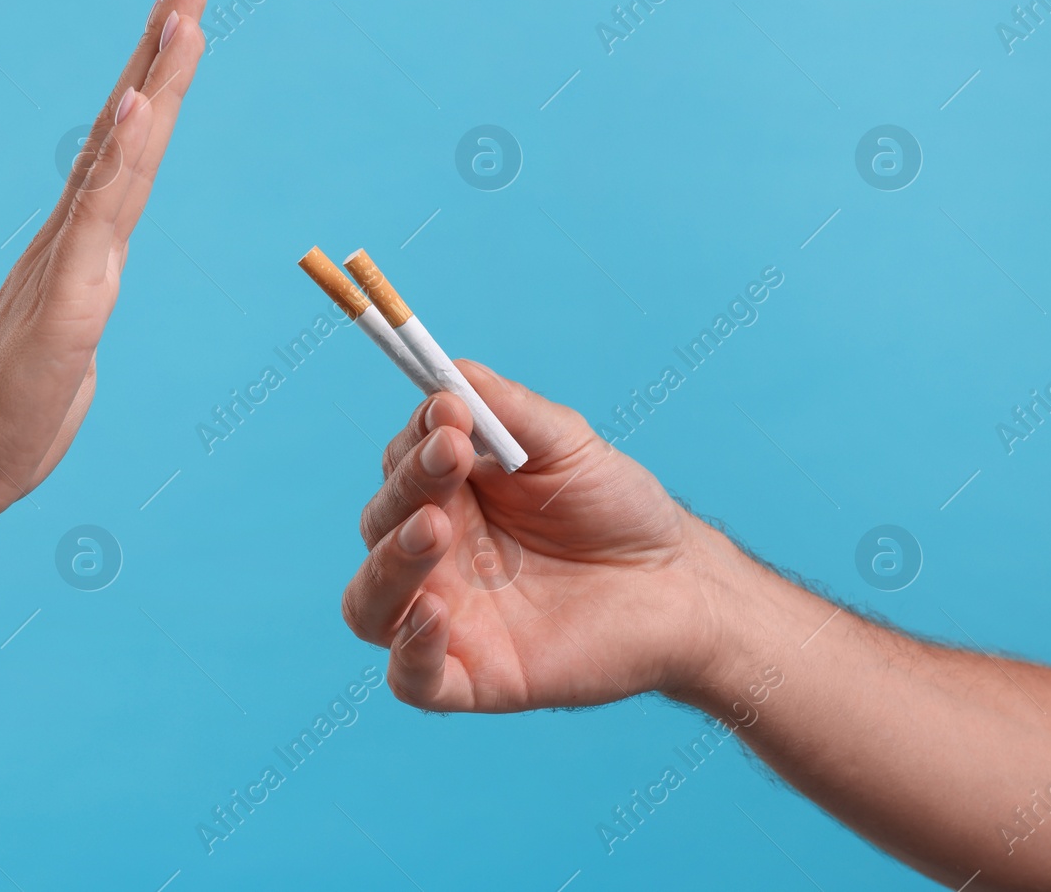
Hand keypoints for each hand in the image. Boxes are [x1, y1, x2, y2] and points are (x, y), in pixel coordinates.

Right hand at [0, 0, 207, 524]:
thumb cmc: (11, 424)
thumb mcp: (69, 358)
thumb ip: (79, 319)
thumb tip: (84, 310)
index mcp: (83, 251)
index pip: (126, 154)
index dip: (153, 88)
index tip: (179, 23)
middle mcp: (78, 239)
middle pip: (127, 132)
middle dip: (161, 53)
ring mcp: (72, 262)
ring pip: (121, 157)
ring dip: (154, 82)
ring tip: (180, 13)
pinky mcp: (67, 296)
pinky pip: (100, 214)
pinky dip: (121, 155)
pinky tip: (140, 103)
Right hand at [341, 360, 736, 711]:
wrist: (681, 586)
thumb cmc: (618, 510)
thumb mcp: (566, 443)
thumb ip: (507, 408)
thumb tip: (447, 372)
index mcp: (446, 498)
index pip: (399, 466)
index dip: (414, 439)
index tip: (451, 411)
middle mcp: (433, 557)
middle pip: (377, 525)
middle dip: (408, 486)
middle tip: (451, 456)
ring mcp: (446, 619)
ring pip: (369, 602)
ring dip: (388, 562)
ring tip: (432, 530)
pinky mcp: (472, 678)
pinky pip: (410, 678)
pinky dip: (407, 651)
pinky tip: (431, 615)